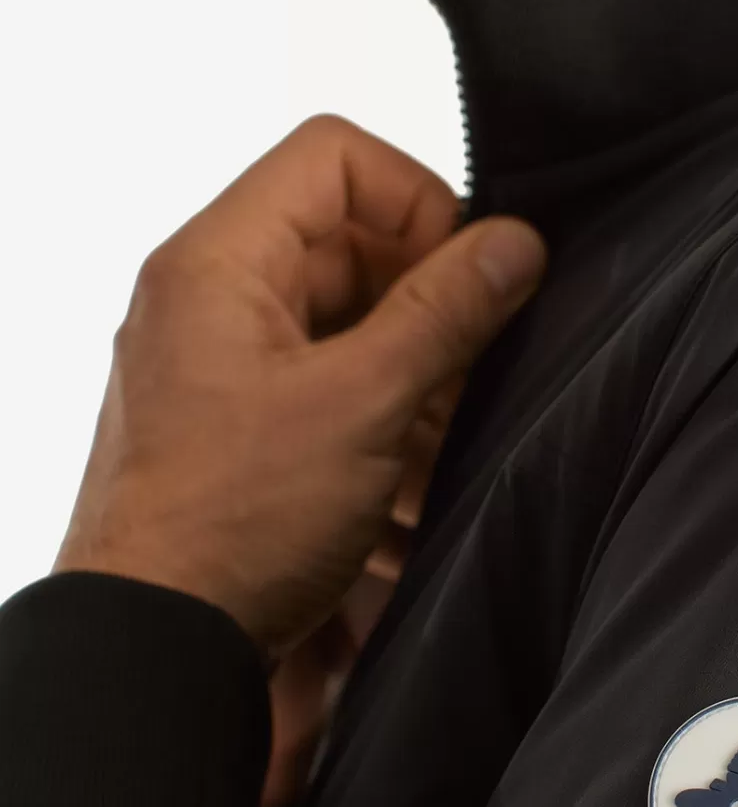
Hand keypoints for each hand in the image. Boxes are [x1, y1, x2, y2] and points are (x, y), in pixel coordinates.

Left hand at [53, 114, 546, 665]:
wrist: (152, 648)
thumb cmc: (230, 522)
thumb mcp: (364, 404)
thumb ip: (447, 313)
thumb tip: (516, 242)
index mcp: (219, 261)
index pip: (336, 158)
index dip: (417, 200)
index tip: (465, 275)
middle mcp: (211, 299)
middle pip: (348, 243)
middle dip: (425, 304)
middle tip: (466, 368)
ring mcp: (221, 364)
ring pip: (348, 323)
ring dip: (411, 376)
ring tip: (435, 446)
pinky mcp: (237, 426)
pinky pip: (328, 389)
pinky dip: (380, 424)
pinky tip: (405, 489)